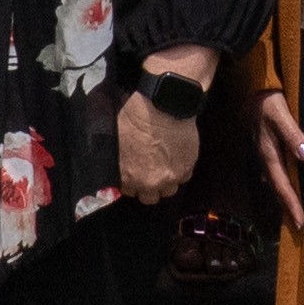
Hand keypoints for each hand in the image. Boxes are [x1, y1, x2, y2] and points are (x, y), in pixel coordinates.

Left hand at [113, 87, 201, 206]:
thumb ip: (119, 159)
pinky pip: (184, 177)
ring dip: (166, 181)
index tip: (134, 174)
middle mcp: (148, 182)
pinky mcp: (186, 168)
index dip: (132, 182)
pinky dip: (181, 170)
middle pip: (149, 197)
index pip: (129, 191)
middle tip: (150, 171)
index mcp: (127, 176)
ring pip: (169, 190)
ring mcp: (169, 177)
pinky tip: (177, 158)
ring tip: (165, 165)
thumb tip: (120, 162)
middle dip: (148, 187)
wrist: (162, 107)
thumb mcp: (116, 139)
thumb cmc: (135, 118)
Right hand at [255, 89, 303, 225]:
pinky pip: (273, 171)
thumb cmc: (268, 102)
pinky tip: (280, 185)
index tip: (300, 222)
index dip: (291, 203)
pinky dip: (280, 182)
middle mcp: (265, 158)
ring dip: (283, 196)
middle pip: (277, 188)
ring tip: (291, 211)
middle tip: (298, 225)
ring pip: (274, 181)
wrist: (251, 90)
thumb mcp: (282, 115)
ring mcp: (264, 153)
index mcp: (270, 154)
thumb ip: (293, 135)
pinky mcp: (265, 147)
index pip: (282, 185)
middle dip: (287, 206)